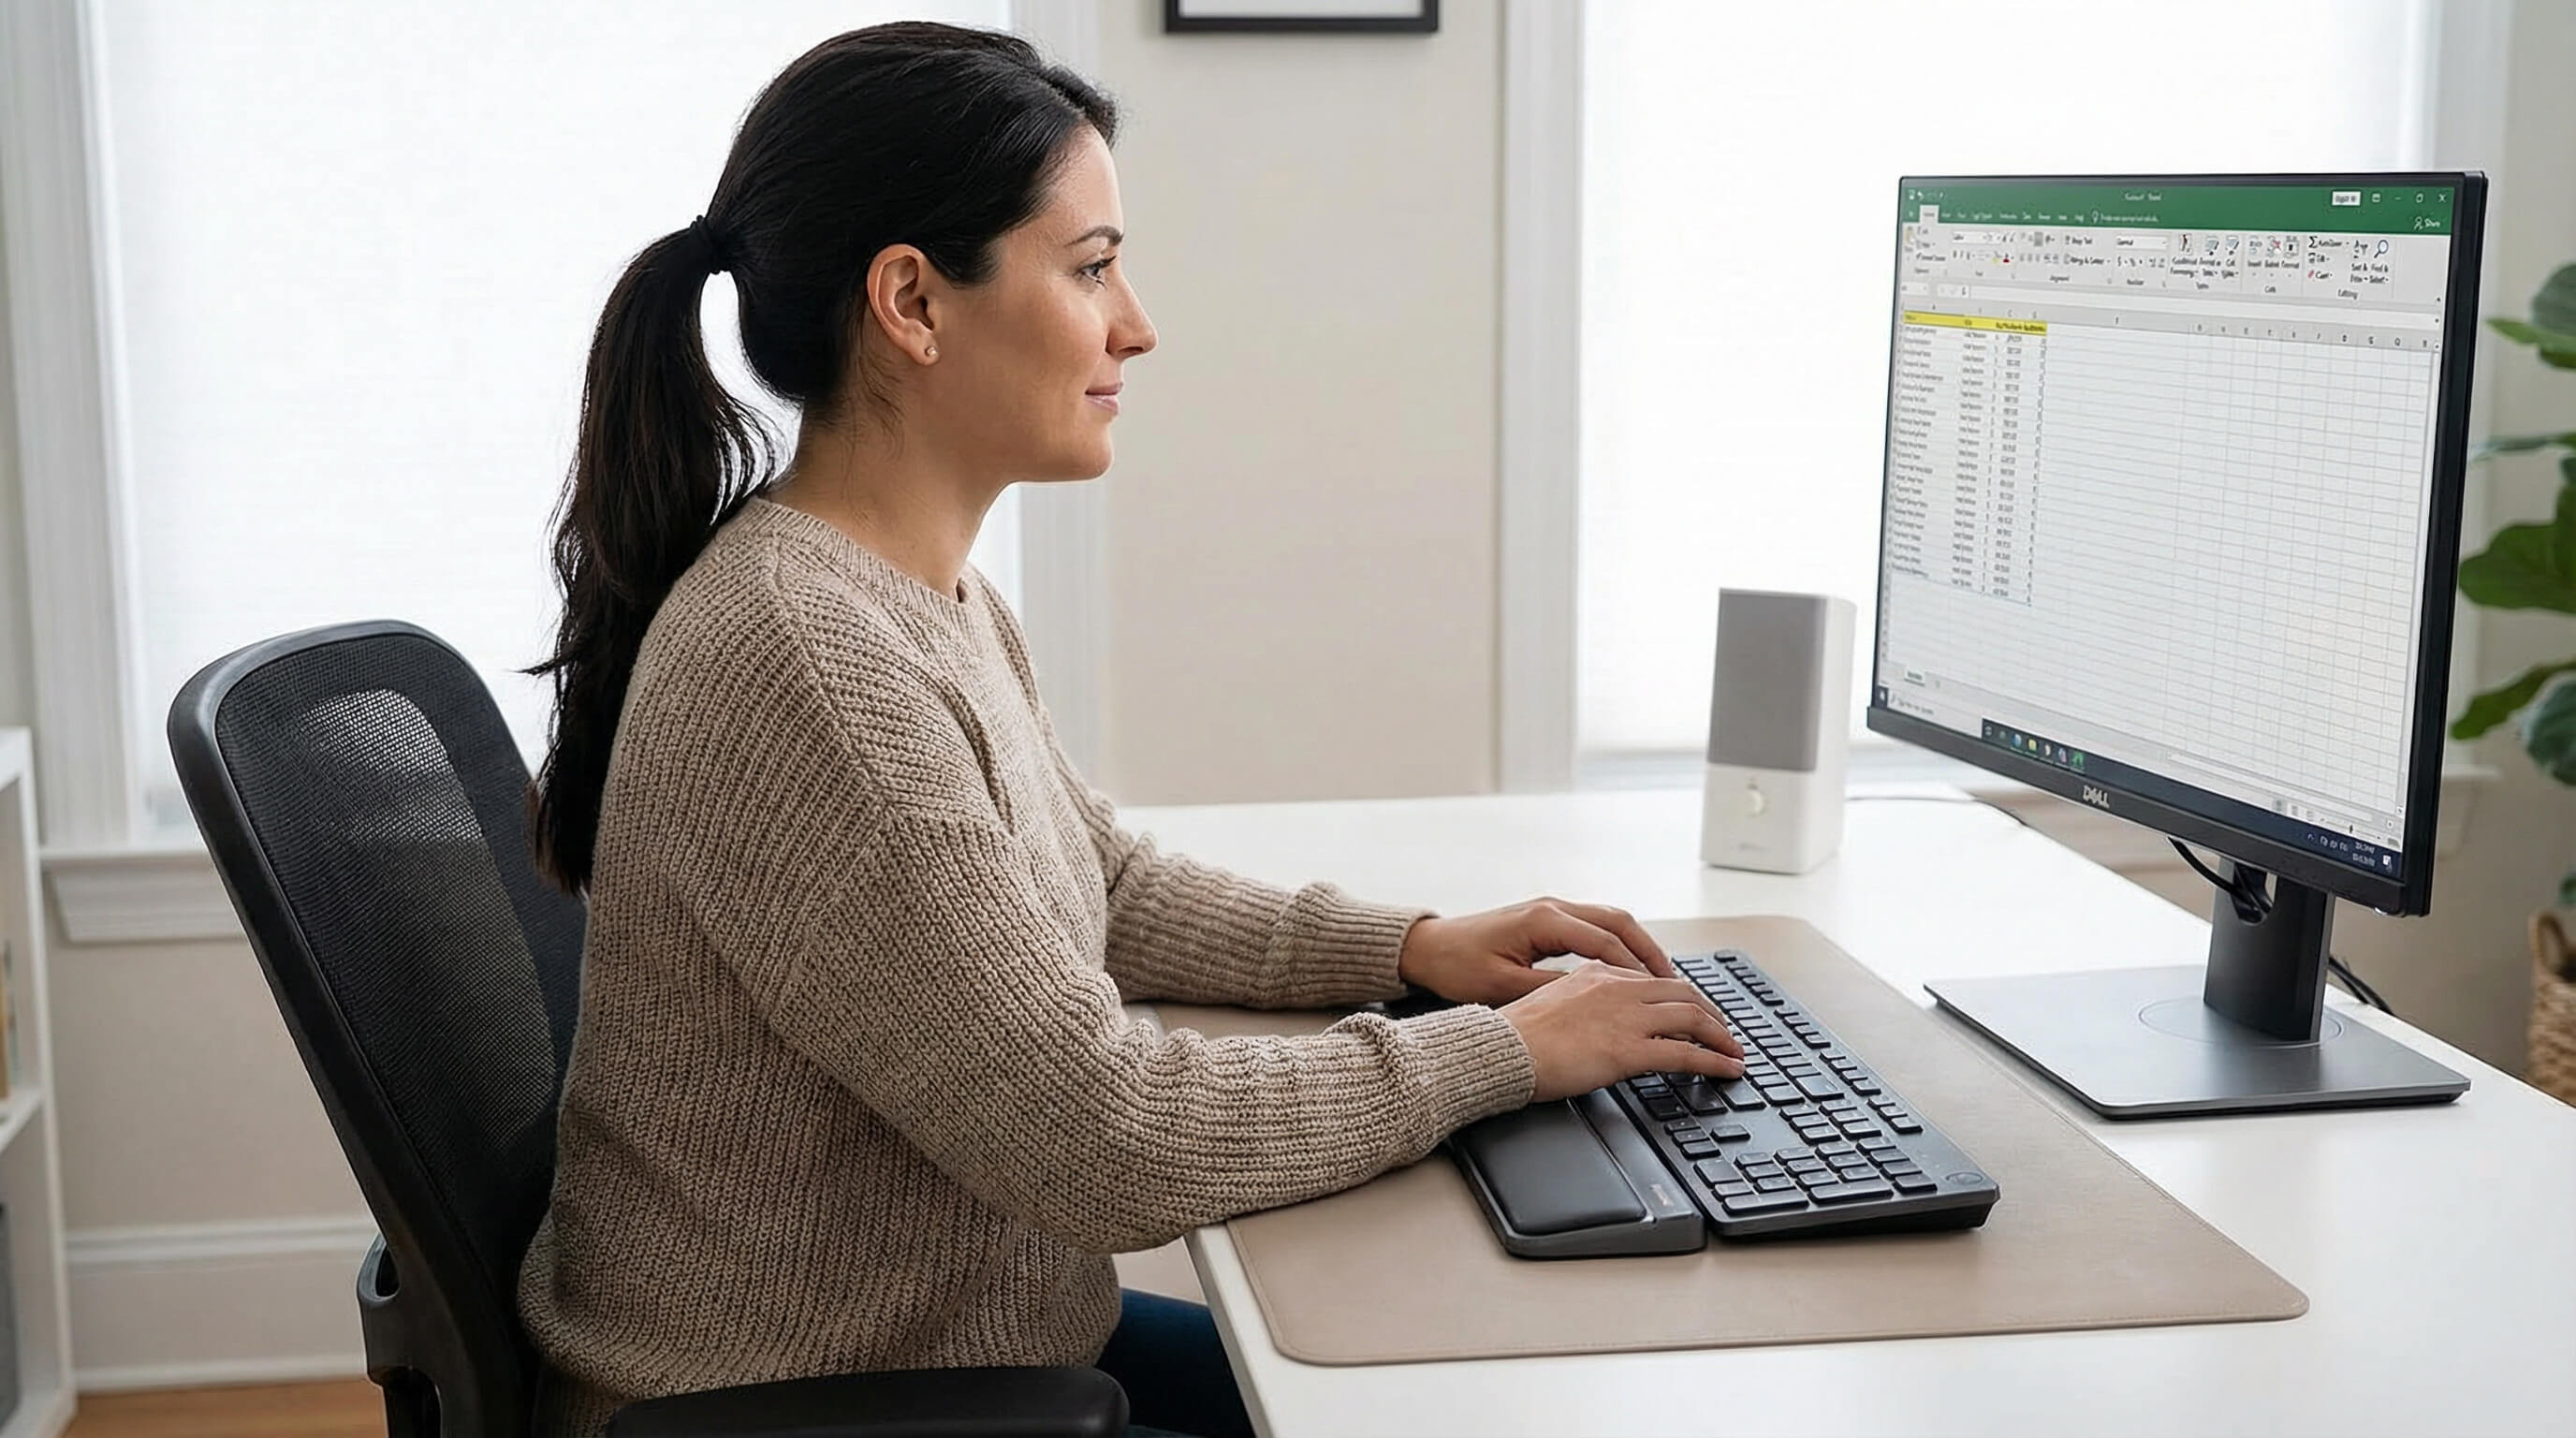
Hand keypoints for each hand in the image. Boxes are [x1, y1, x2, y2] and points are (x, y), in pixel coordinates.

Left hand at [1396, 897, 1678, 1005]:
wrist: (1427, 948)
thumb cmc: (1457, 968)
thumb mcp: (1503, 988)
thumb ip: (1551, 992)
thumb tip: (1593, 1001)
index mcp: (1544, 921)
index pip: (1607, 943)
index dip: (1638, 970)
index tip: (1662, 993)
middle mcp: (1552, 907)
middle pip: (1619, 922)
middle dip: (1650, 951)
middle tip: (1675, 982)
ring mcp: (1550, 909)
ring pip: (1610, 920)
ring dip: (1637, 945)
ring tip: (1660, 976)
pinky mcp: (1545, 919)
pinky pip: (1594, 925)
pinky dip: (1617, 943)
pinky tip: (1627, 968)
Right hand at [1499, 962, 1745, 1100]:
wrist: (1498, 1049)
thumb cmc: (1513, 1035)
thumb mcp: (1550, 1003)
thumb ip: (1581, 1005)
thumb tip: (1596, 1023)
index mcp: (1596, 973)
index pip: (1652, 980)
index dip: (1680, 997)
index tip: (1692, 1011)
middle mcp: (1616, 987)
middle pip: (1682, 992)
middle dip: (1711, 1013)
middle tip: (1724, 1031)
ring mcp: (1625, 1017)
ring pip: (1692, 1017)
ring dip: (1721, 1036)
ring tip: (1734, 1052)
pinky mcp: (1629, 1049)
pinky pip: (1686, 1053)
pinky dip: (1714, 1061)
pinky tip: (1727, 1070)